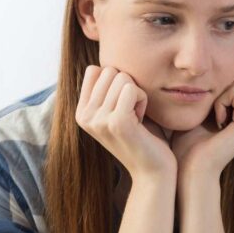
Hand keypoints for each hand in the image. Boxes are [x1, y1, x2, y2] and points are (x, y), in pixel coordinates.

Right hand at [75, 65, 175, 179]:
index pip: (95, 70)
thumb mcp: (118, 110)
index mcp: (81, 112)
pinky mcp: (116, 122)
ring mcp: (98, 120)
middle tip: (133, 114)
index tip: (123, 106)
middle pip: (110, 70)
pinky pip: (133, 89)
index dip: (117, 83)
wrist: (153, 170)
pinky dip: (143, 101)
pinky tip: (142, 121)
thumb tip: (104, 62)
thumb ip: (108, 89)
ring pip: (123, 77)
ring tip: (137, 119)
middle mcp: (84, 116)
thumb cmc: (143, 137)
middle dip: (129, 88)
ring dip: (138, 95)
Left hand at [171, 68, 233, 181]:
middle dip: (222, 87)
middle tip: (211, 113)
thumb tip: (213, 67)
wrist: (189, 169)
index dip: (221, 84)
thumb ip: (212, 91)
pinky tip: (216, 122)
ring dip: (220, 95)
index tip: (208, 110)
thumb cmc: (187, 144)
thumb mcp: (200, 110)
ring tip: (214, 118)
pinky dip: (220, 102)